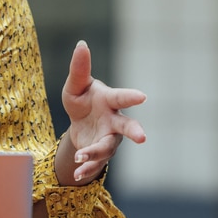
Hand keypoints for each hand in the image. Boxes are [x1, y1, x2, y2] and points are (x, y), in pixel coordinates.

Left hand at [60, 40, 146, 183]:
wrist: (79, 124)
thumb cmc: (82, 100)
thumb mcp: (75, 85)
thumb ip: (79, 68)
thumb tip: (81, 44)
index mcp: (109, 101)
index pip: (121, 97)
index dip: (131, 97)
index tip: (142, 96)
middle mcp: (114, 121)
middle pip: (127, 126)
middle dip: (134, 131)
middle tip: (142, 137)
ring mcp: (109, 139)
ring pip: (107, 148)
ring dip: (95, 153)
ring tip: (81, 157)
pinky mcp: (101, 154)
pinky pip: (97, 163)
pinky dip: (87, 168)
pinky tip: (78, 173)